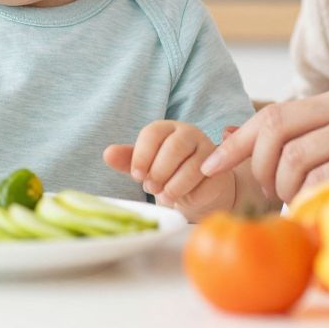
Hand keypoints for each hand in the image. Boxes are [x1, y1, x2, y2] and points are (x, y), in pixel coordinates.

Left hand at [103, 121, 234, 219]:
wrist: (197, 189)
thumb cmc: (166, 173)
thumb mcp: (145, 166)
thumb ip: (127, 159)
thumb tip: (107, 154)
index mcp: (166, 128)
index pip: (153, 133)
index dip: (142, 155)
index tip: (136, 175)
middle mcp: (189, 134)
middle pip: (174, 147)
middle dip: (159, 171)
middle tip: (151, 187)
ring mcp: (208, 151)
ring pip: (192, 166)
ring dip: (173, 185)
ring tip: (164, 197)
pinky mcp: (221, 170)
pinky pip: (206, 181)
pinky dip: (190, 193)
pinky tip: (182, 198)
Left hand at [198, 87, 328, 202]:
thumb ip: (295, 136)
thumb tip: (228, 134)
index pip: (274, 115)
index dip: (238, 143)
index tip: (210, 166)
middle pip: (279, 138)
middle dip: (261, 172)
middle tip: (272, 193)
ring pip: (297, 165)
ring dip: (287, 192)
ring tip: (303, 200)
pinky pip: (323, 186)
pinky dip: (311, 203)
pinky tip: (322, 208)